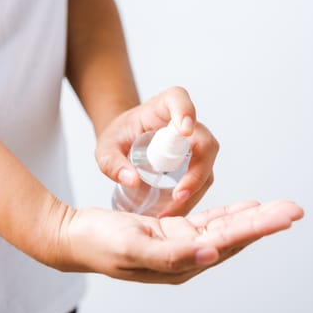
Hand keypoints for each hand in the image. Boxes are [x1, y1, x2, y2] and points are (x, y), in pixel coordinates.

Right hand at [47, 200, 302, 283]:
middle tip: (294, 209)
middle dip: (264, 222)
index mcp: (180, 265)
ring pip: (224, 229)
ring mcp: (180, 245)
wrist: (75, 237)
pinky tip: (245, 208)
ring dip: (251, 217)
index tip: (284, 215)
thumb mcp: (132, 248)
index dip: (257, 228)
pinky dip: (228, 214)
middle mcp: (186, 258)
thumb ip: (172, 255)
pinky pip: (207, 222)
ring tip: (278, 207)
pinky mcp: (172, 232)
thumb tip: (211, 252)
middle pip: (233, 236)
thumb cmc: (99, 242)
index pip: (227, 243)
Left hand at [95, 86, 218, 216]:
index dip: (185, 112)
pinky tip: (173, 211)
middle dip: (197, 171)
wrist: (126, 141)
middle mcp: (184, 122)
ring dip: (194, 191)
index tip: (185, 129)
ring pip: (207, 166)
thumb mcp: (105, 149)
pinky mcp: (196, 161)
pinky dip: (191, 197)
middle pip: (204, 142)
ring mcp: (194, 143)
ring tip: (169, 212)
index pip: (179, 99)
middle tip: (178, 195)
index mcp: (162, 107)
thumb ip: (112, 162)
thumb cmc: (118, 137)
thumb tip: (131, 180)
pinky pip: (203, 179)